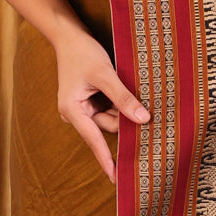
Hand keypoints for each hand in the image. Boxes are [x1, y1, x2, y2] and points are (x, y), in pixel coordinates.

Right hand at [52, 22, 148, 184]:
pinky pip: (110, 109)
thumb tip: (143, 120)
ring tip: (131, 92)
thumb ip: (123, 97)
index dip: (107, 160)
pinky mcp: (90, 102)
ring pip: (111, 117)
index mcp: (72, 111)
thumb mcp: (105, 74)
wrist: (69, 36)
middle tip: (145, 110)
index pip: (94, 140)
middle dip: (124, 118)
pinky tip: (127, 94)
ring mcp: (83, 108)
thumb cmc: (83, 53)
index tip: (116, 179)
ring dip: (123, 108)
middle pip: (108, 126)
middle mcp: (76, 113)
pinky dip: (120, 103)